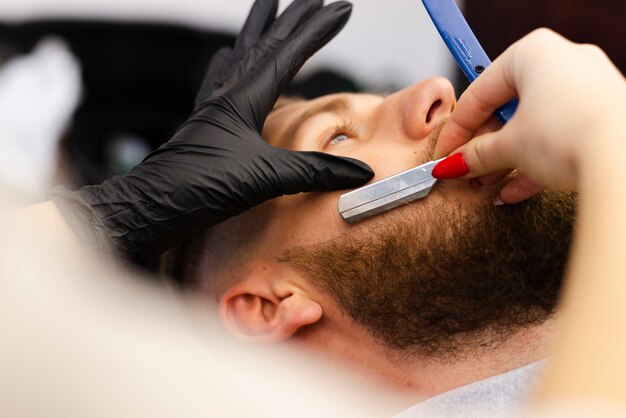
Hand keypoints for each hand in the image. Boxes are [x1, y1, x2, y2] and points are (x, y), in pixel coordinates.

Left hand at [50, 0, 372, 259]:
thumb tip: (360, 171)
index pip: (287, 55)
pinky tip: (222, 59)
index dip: (315, 31)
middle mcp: (226, 98)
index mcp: (242, 99)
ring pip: (241, 60)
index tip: (339, 9)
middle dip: (290, 22)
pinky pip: (218, 85)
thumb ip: (312, 171)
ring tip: (266, 9)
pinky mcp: (204, 130)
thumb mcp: (263, 177)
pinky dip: (226, 67)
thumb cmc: (196, 188)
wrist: (148, 209)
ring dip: (258, 34)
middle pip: (264, 47)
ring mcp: (212, 112)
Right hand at [432, 29, 625, 202]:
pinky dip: (534, 164)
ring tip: (486, 184)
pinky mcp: (604, 120)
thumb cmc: (571, 135)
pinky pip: (558, 140)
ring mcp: (588, 92)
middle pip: (508, 109)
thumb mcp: (508, 147)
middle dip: (483, 147)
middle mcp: (564, 64)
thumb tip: (456, 163)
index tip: (444, 151)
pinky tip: (512, 191)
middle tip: (465, 168)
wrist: (624, 166)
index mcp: (534, 54)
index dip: (456, 128)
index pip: (480, 92)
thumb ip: (476, 154)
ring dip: (505, 160)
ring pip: (533, 127)